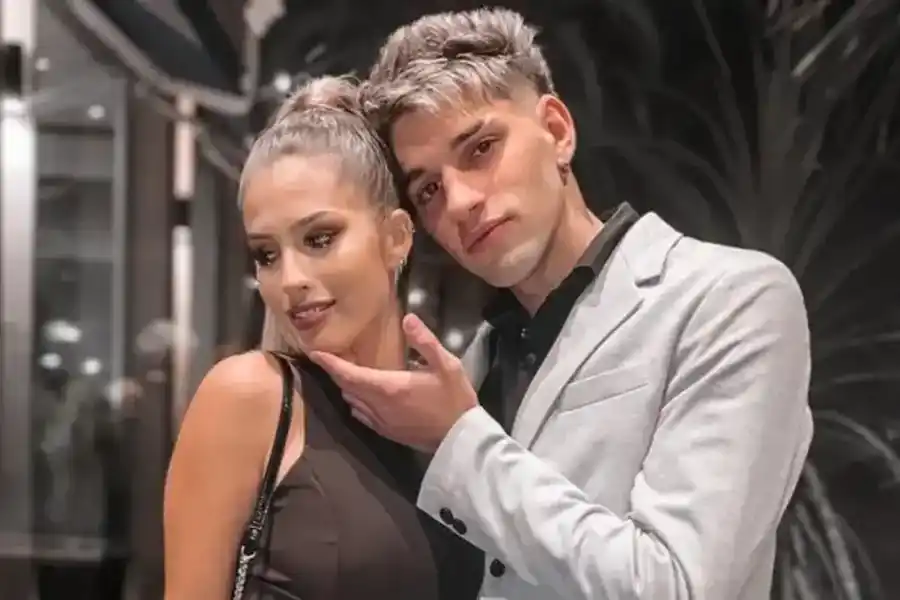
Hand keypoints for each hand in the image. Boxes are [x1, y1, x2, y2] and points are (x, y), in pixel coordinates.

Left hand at [309, 314, 477, 451]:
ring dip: (346, 387)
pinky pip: (361, 415)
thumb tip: (408, 319)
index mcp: (388, 387)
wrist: (461, 440)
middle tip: (330, 356)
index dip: (330, 363)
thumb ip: (425, 341)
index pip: (349, 374)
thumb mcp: (448, 365)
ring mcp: (381, 422)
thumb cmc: (455, 400)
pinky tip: (363, 395)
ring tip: (346, 372)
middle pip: (346, 388)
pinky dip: (356, 402)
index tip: (314, 352)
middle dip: (336, 372)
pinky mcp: (387, 433)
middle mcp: (378, 406)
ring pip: (352, 402)